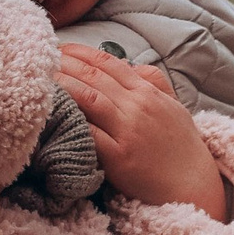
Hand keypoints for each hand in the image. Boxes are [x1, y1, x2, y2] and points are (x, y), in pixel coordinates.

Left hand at [57, 46, 230, 218]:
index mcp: (148, 92)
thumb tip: (131, 64)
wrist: (193, 186)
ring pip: (88, 98)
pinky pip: (88, 133)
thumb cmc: (181, 148)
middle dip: (63, 64)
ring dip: (62, 86)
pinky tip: (52, 115)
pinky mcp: (119, 158)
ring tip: (40, 79)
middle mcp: (138, 106)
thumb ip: (154, 81)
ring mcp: (128, 131)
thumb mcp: (175, 106)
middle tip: (40, 58)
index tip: (59, 48)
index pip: (108, 62)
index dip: (80, 52)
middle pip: (93, 76)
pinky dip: (69, 121)